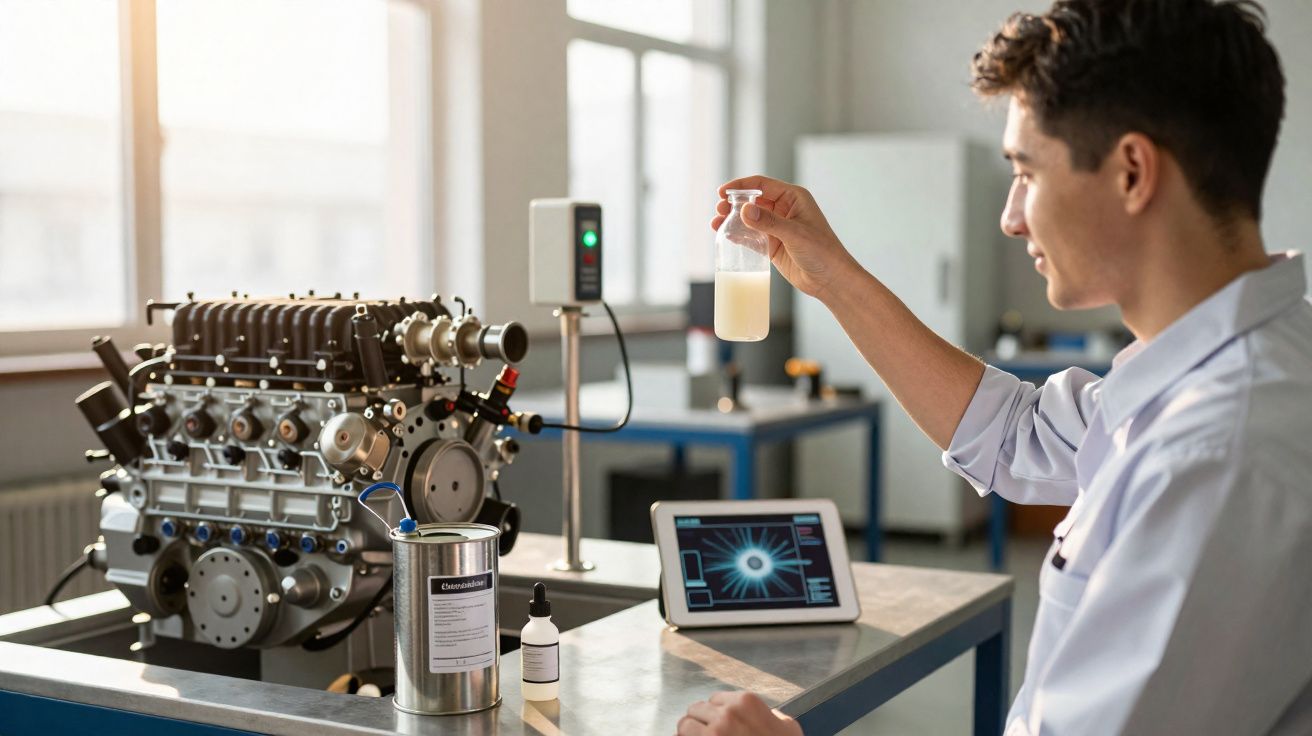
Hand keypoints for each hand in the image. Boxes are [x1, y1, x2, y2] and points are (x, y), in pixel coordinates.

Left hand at [676, 691, 803, 735]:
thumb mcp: (789, 728)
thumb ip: (775, 715)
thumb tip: (771, 715)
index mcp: (747, 703)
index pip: (715, 699)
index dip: (717, 714)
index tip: (721, 726)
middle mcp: (727, 713)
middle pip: (697, 709)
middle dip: (702, 723)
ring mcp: (713, 732)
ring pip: (685, 724)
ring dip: (689, 733)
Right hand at [711, 175, 860, 299]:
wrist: (831, 280)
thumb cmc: (822, 252)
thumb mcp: (795, 234)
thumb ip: (769, 222)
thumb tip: (744, 210)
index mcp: (793, 198)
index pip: (762, 184)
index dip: (741, 186)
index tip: (722, 192)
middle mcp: (784, 209)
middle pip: (752, 200)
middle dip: (733, 203)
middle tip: (719, 209)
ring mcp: (777, 227)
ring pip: (749, 218)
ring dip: (733, 219)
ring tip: (716, 223)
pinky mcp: (772, 245)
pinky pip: (751, 235)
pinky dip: (738, 234)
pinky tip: (726, 234)